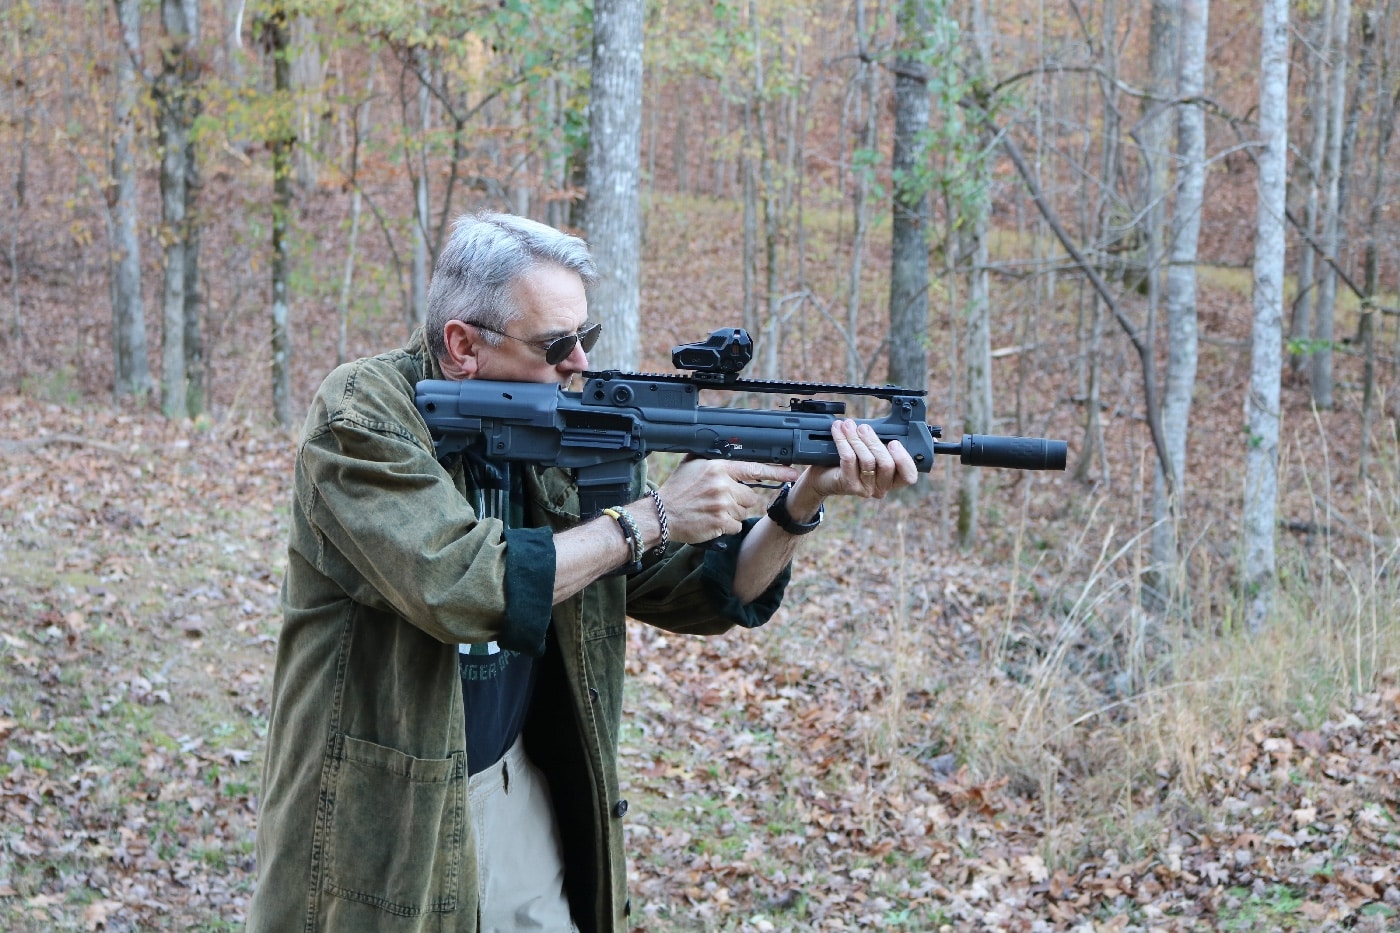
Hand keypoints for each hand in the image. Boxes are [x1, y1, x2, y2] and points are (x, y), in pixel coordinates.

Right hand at [655, 458, 799, 542]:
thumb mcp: (692, 464)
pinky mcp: (721, 523)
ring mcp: (723, 505)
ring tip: (712, 510)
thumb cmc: (677, 489)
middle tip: (720, 500)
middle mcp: (723, 485)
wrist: (662, 514)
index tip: (793, 473)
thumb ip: (713, 457)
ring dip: (732, 513)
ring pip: (743, 512)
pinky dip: (727, 526)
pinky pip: (736, 526)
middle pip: (750, 496)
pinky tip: (712, 521)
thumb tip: (726, 447)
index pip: (754, 468)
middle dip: (739, 499)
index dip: (777, 471)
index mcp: (719, 468)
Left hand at [787, 420, 918, 513]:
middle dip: (875, 441)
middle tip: (863, 428)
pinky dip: (843, 441)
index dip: (905, 459)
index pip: (909, 476)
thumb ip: (877, 444)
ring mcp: (865, 488)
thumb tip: (874, 426)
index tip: (894, 442)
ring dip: (857, 438)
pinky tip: (838, 430)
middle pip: (887, 464)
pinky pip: (849, 459)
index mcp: (891, 479)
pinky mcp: (849, 485)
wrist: (822, 477)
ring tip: (848, 425)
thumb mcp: (867, 453)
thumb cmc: (848, 462)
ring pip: (868, 461)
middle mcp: (881, 487)